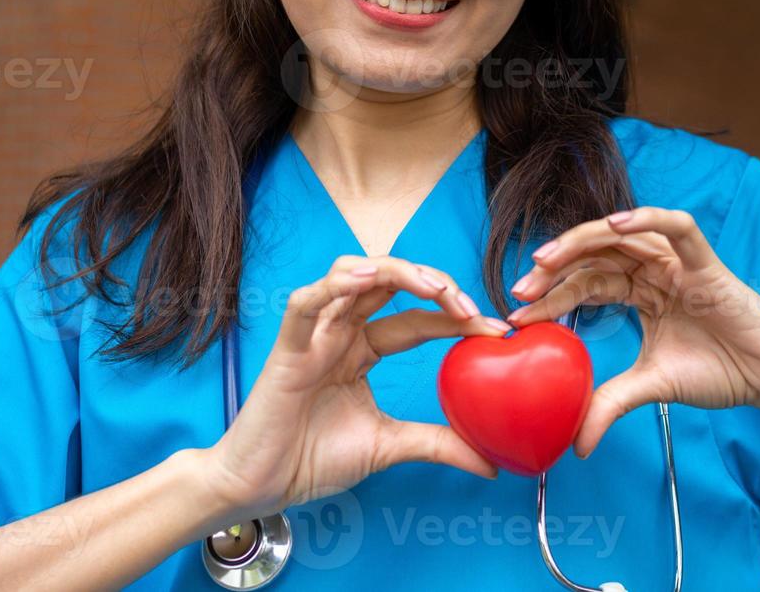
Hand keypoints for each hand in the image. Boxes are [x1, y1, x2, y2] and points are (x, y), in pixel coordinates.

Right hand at [204, 255, 511, 520]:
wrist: (261, 487)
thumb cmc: (313, 460)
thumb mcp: (391, 446)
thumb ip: (438, 444)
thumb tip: (491, 463)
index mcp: (364, 349)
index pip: (419, 320)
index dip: (458, 319)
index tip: (498, 330)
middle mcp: (341, 332)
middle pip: (392, 283)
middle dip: (436, 286)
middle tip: (470, 309)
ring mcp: (314, 335)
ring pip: (353, 274)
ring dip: (397, 271)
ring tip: (433, 288)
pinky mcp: (287, 348)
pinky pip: (306, 302)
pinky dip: (336, 284)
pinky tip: (368, 278)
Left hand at [506, 207, 759, 457]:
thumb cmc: (721, 371)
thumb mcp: (653, 388)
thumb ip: (612, 403)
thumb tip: (576, 445)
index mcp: (643, 293)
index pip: (587, 283)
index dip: (551, 295)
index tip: (516, 315)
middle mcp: (657, 271)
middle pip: (597, 255)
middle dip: (555, 268)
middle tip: (520, 289)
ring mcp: (681, 264)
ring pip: (626, 234)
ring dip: (583, 240)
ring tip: (547, 259)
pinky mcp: (707, 264)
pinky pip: (679, 228)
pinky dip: (648, 217)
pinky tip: (614, 224)